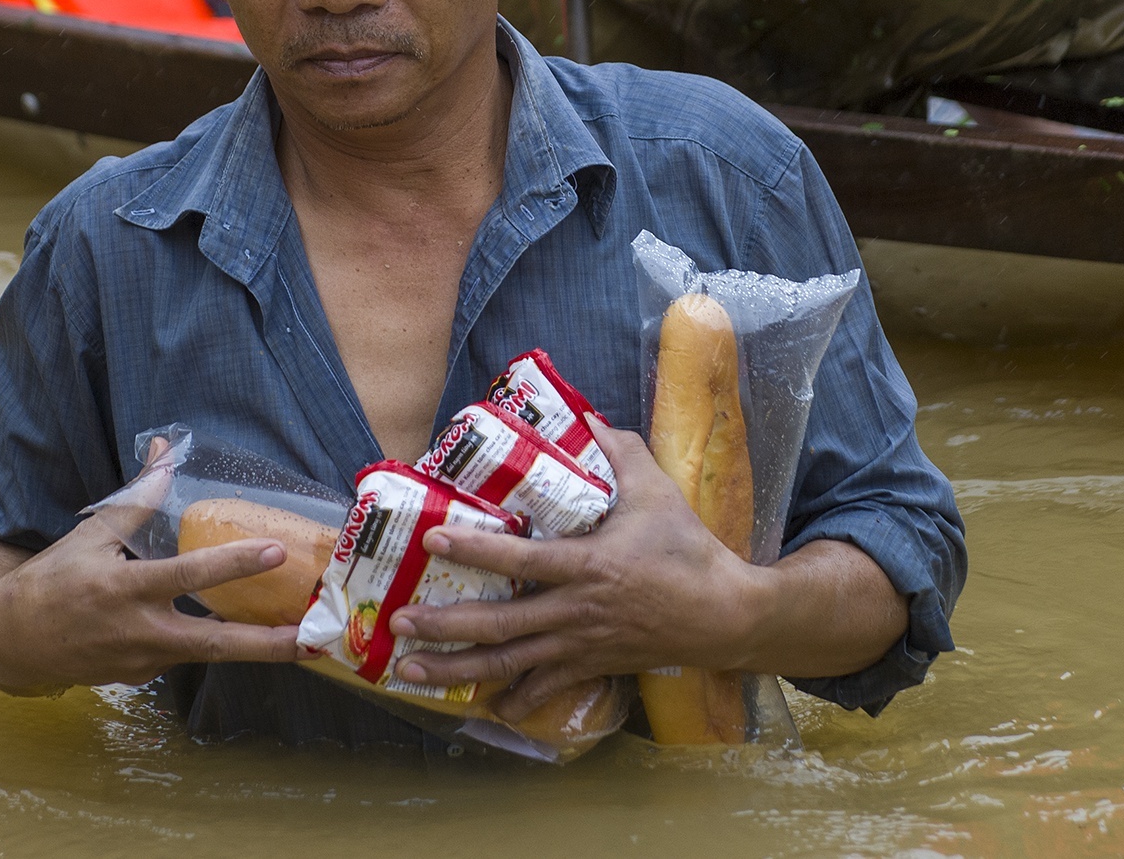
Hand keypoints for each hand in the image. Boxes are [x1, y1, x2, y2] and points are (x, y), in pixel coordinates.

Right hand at [0, 517, 308, 694]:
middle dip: (268, 643)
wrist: (11, 642)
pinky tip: (246, 630)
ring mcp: (144, 661)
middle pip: (216, 643)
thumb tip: (165, 448)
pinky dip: (215, 642)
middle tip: (313, 635)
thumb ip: (136, 498)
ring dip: (255, 646)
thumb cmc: (53, 580)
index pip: (189, 575)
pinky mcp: (144, 676)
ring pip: (209, 653)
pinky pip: (187, 655)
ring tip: (303, 635)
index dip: (233, 563)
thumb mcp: (91, 535)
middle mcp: (141, 632)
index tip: (274, 552)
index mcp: (125, 589)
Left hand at [386, 426, 769, 721]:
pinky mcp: (593, 664)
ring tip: (410, 672)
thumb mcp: (656, 491)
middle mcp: (575, 610)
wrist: (724, 614)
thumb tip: (588, 417)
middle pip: (498, 624)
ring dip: (457, 669)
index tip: (434, 537)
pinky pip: (547, 687)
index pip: (520, 556)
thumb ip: (620, 452)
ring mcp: (581, 643)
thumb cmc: (688, 549)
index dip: (475, 547)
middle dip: (444, 626)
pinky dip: (517, 699)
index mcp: (587, 564)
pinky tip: (489, 706)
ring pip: (510, 663)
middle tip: (399, 623)